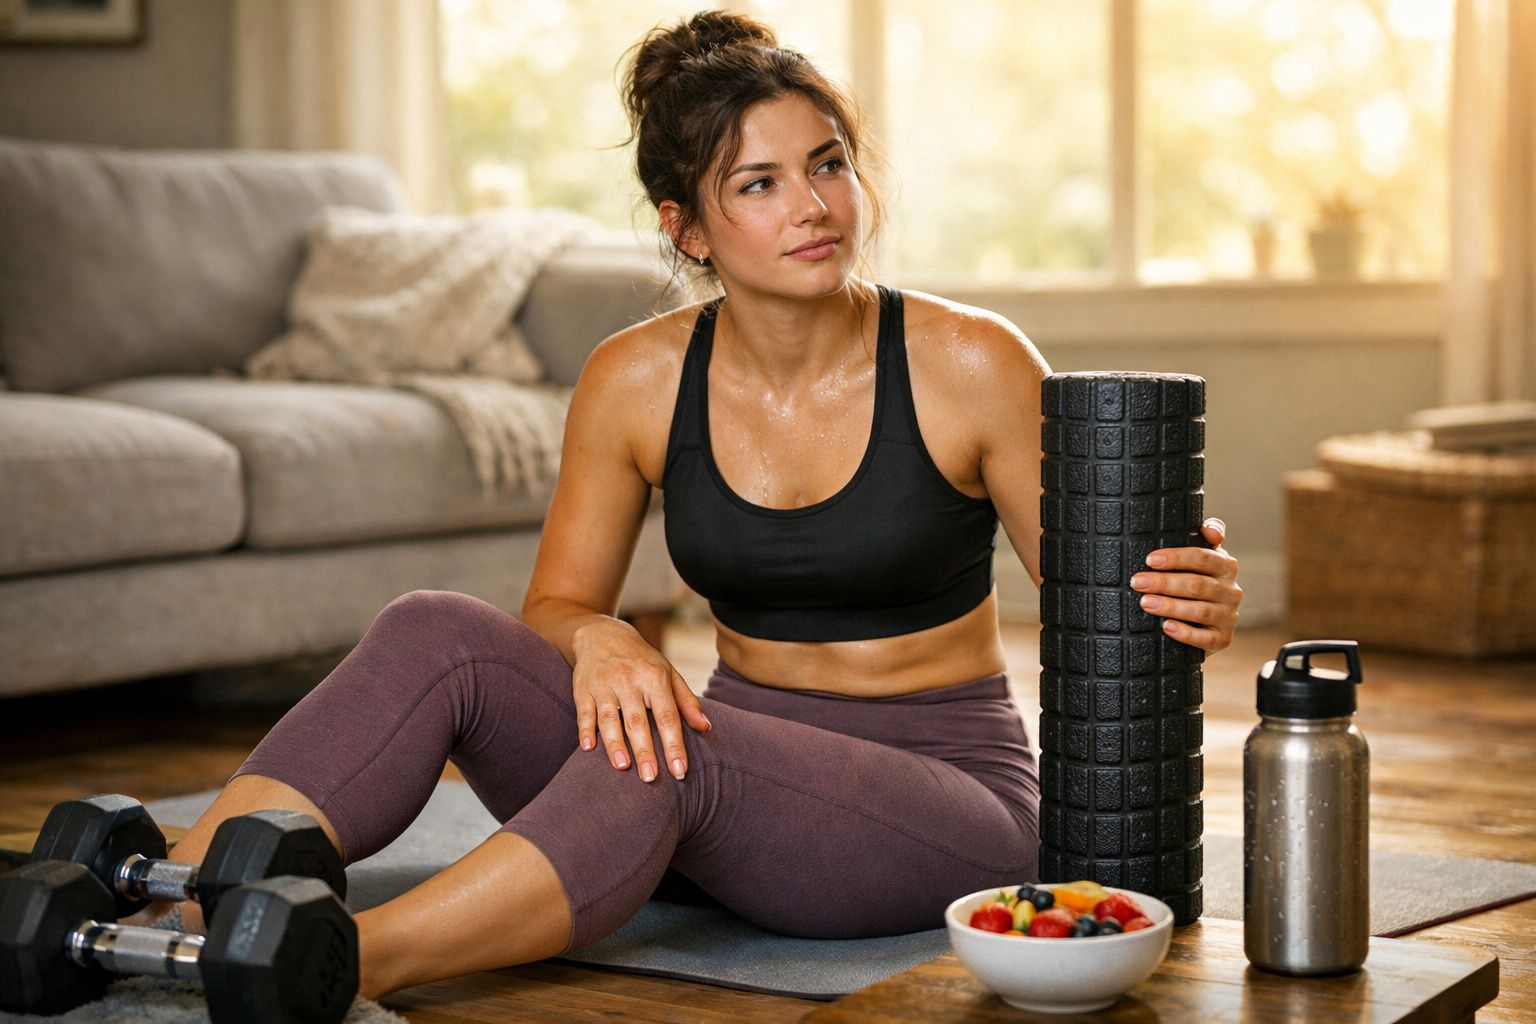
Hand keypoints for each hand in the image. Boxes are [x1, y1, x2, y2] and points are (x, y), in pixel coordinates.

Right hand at [570, 619, 710, 781]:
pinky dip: (584, 729)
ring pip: (609, 717)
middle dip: (645, 751)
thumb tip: (706, 727)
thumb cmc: (642, 661)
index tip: (680, 771)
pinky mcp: (582, 688)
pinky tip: (587, 748)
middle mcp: (629, 680)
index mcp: (655, 677)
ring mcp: (604, 684)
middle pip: (638, 721)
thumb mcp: (668, 673)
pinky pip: (583, 711)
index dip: (674, 745)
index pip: (667, 716)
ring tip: (622, 766)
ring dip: (615, 743)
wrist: (602, 634)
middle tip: (651, 779)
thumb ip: (686, 701)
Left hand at [1129, 517, 1241, 653]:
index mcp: (1226, 566)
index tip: (1150, 559)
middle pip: (1197, 584)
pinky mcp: (1223, 638)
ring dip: (1171, 606)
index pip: (1203, 557)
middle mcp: (1231, 590)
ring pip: (1201, 611)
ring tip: (1146, 603)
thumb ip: (1205, 537)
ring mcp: (1229, 616)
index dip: (1177, 557)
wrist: (1203, 623)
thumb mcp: (1199, 559)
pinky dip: (1185, 633)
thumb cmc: (1193, 582)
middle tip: (1138, 582)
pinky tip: (1167, 627)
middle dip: (1165, 582)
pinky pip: (1206, 638)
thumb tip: (1208, 529)